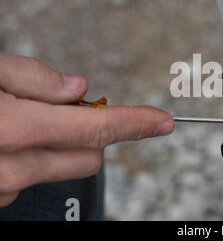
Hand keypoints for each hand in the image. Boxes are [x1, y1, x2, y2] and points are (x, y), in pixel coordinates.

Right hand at [0, 53, 173, 206]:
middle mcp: (13, 169)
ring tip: (19, 119)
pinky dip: (32, 158)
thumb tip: (76, 88)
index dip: (135, 122)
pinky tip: (7, 139)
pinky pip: (34, 177)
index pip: (96, 129)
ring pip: (63, 167)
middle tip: (59, 106)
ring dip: (57, 144)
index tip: (162, 121)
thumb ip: (33, 78)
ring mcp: (4, 188)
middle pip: (90, 155)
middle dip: (89, 131)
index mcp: (15, 130)